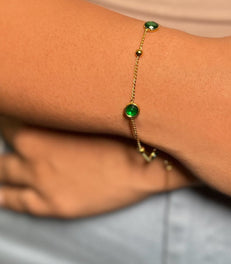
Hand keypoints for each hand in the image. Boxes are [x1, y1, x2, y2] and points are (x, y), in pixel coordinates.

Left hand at [0, 117, 194, 217]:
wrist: (143, 164)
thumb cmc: (121, 132)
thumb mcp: (90, 110)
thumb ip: (63, 106)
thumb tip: (52, 98)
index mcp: (40, 126)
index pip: (9, 114)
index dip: (13, 107)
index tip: (16, 101)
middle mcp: (32, 153)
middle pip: (5, 139)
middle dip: (7, 131)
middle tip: (15, 128)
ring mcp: (38, 182)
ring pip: (2, 172)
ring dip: (2, 164)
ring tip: (4, 161)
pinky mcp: (49, 206)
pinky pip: (13, 201)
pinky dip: (3, 194)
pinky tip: (0, 191)